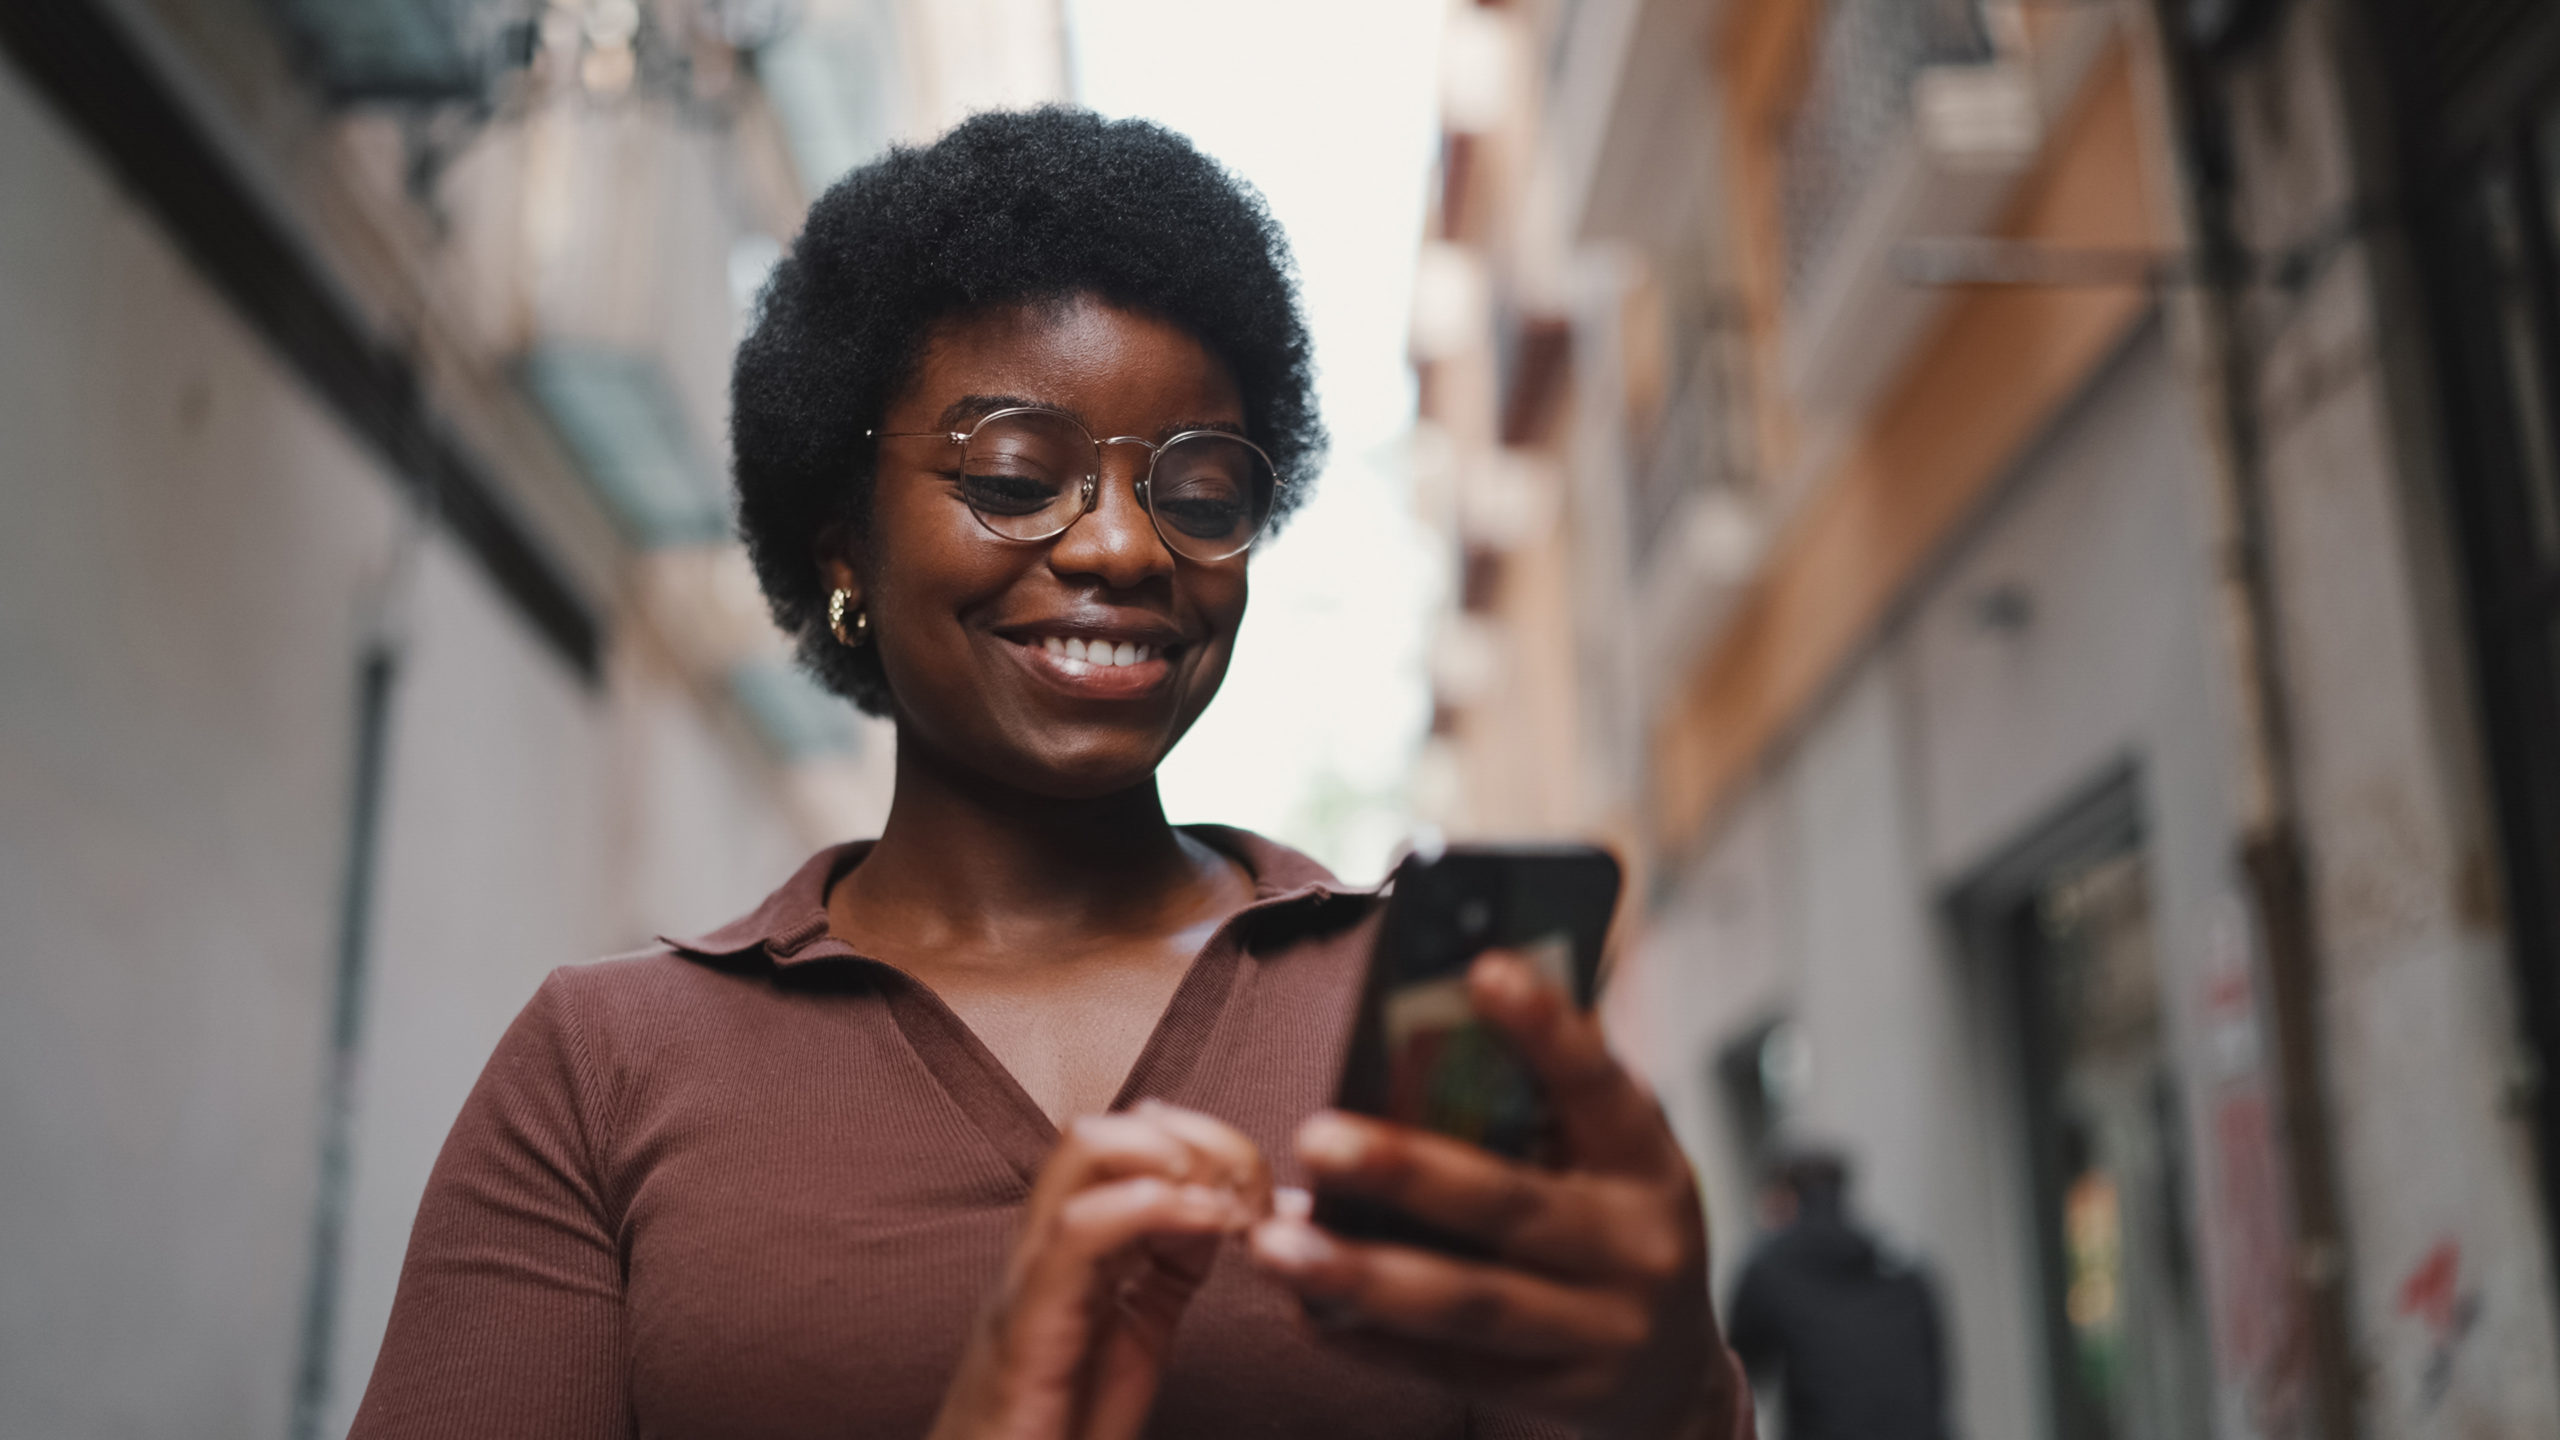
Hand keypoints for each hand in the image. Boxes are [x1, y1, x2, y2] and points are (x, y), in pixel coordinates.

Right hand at [930, 1099, 1270, 1439]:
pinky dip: (1142, 1207)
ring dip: (1167, 1154)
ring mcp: (1031, 1280)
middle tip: (1248, 1193)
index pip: (1127, 1144)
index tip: (1261, 1193)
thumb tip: (1225, 1209)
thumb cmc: (1060, 1430)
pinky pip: (1074, 1237)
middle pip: (1105, 1131)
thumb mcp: (1139, 1336)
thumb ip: (1173, 1270)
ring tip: (1222, 1201)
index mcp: (1073, 1249)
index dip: (1203, 1144)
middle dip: (1191, 1138)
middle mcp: (1046, 1248)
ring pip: (1080, 1155)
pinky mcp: (1028, 1327)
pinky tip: (1200, 1221)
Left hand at [1248, 951, 1739, 1439]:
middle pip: (1510, 1206)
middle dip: (1408, 1171)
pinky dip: (1371, 1340)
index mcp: (1647, 1162)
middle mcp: (1636, 1247)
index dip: (1548, 1030)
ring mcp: (1601, 1332)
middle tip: (1315, 1136)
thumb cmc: (1616, 1229)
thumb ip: (1546, 1101)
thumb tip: (1429, 1022)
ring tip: (1277, 1244)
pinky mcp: (1558, 1398)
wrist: (1675, 1381)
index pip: (1600, 1084)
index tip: (1483, 970)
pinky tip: (1307, 1309)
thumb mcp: (1615, 1160)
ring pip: (1469, 1303)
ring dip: (1363, 1273)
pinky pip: (1449, 1368)